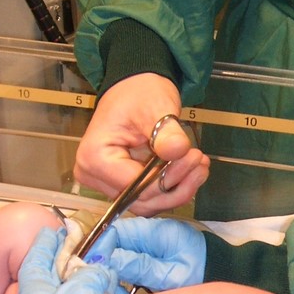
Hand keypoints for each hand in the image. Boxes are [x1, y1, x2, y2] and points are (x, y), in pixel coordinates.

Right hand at [74, 75, 209, 214]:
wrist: (135, 89)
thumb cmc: (139, 94)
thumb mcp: (156, 107)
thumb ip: (166, 132)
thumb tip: (177, 150)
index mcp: (95, 157)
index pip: (135, 186)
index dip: (167, 177)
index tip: (193, 156)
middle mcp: (94, 176)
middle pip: (141, 200)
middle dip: (176, 186)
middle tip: (200, 160)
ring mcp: (106, 184)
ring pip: (148, 204)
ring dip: (177, 190)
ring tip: (199, 165)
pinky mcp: (121, 185)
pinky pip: (149, 197)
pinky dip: (172, 188)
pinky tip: (190, 170)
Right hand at [91, 216, 206, 290]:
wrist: (220, 271)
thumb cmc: (201, 272)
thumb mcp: (170, 274)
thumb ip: (139, 266)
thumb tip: (107, 261)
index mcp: (153, 230)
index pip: (115, 232)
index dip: (99, 248)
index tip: (88, 268)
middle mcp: (146, 232)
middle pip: (112, 242)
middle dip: (100, 262)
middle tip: (93, 284)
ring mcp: (146, 242)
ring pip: (116, 252)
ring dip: (109, 270)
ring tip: (105, 291)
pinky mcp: (147, 253)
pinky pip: (126, 260)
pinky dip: (120, 275)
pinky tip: (117, 291)